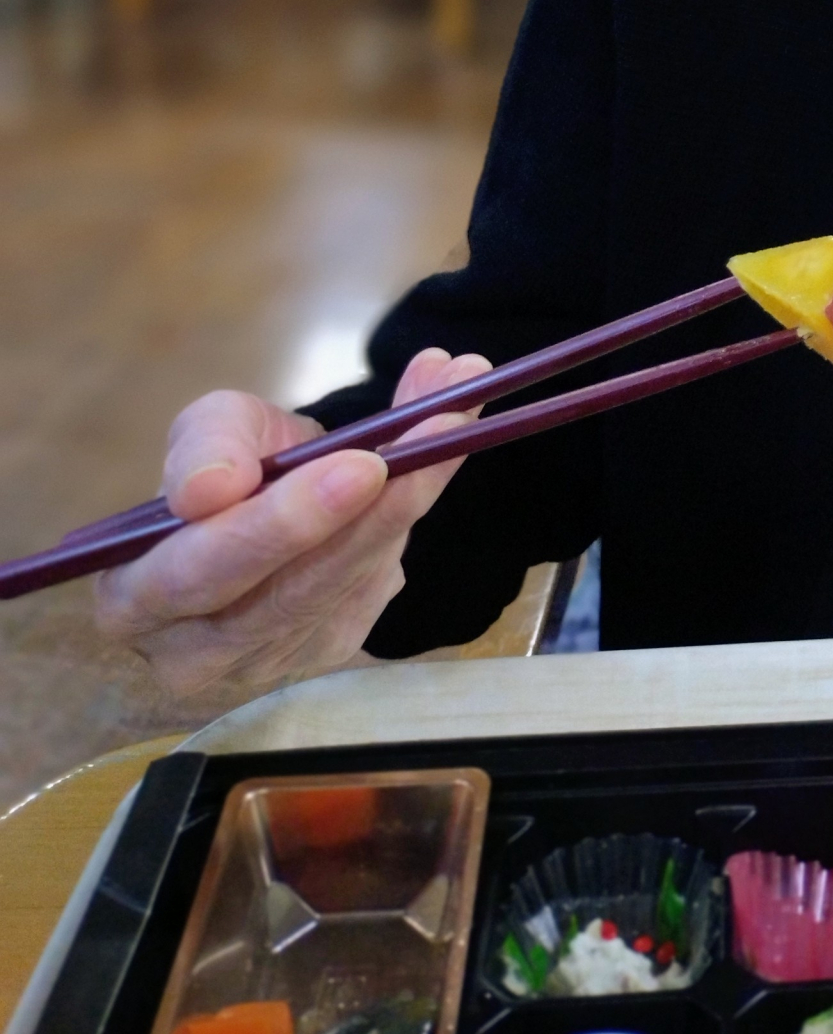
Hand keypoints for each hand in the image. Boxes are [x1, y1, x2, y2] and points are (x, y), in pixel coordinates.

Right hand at [95, 347, 489, 714]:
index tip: (354, 465)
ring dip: (408, 499)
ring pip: (347, 585)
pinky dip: (416, 509)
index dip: (277, 525)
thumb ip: (208, 445)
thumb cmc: (222, 472)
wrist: (269, 507)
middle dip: (360, 518)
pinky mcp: (331, 647)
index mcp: (136, 597)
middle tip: (421, 444)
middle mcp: (199, 653)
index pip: (199, 573)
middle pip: (288, 594)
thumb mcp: (208, 431)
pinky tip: (445, 445)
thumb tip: (212, 486)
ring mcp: (272, 660)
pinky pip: (378, 580)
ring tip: (451, 416)